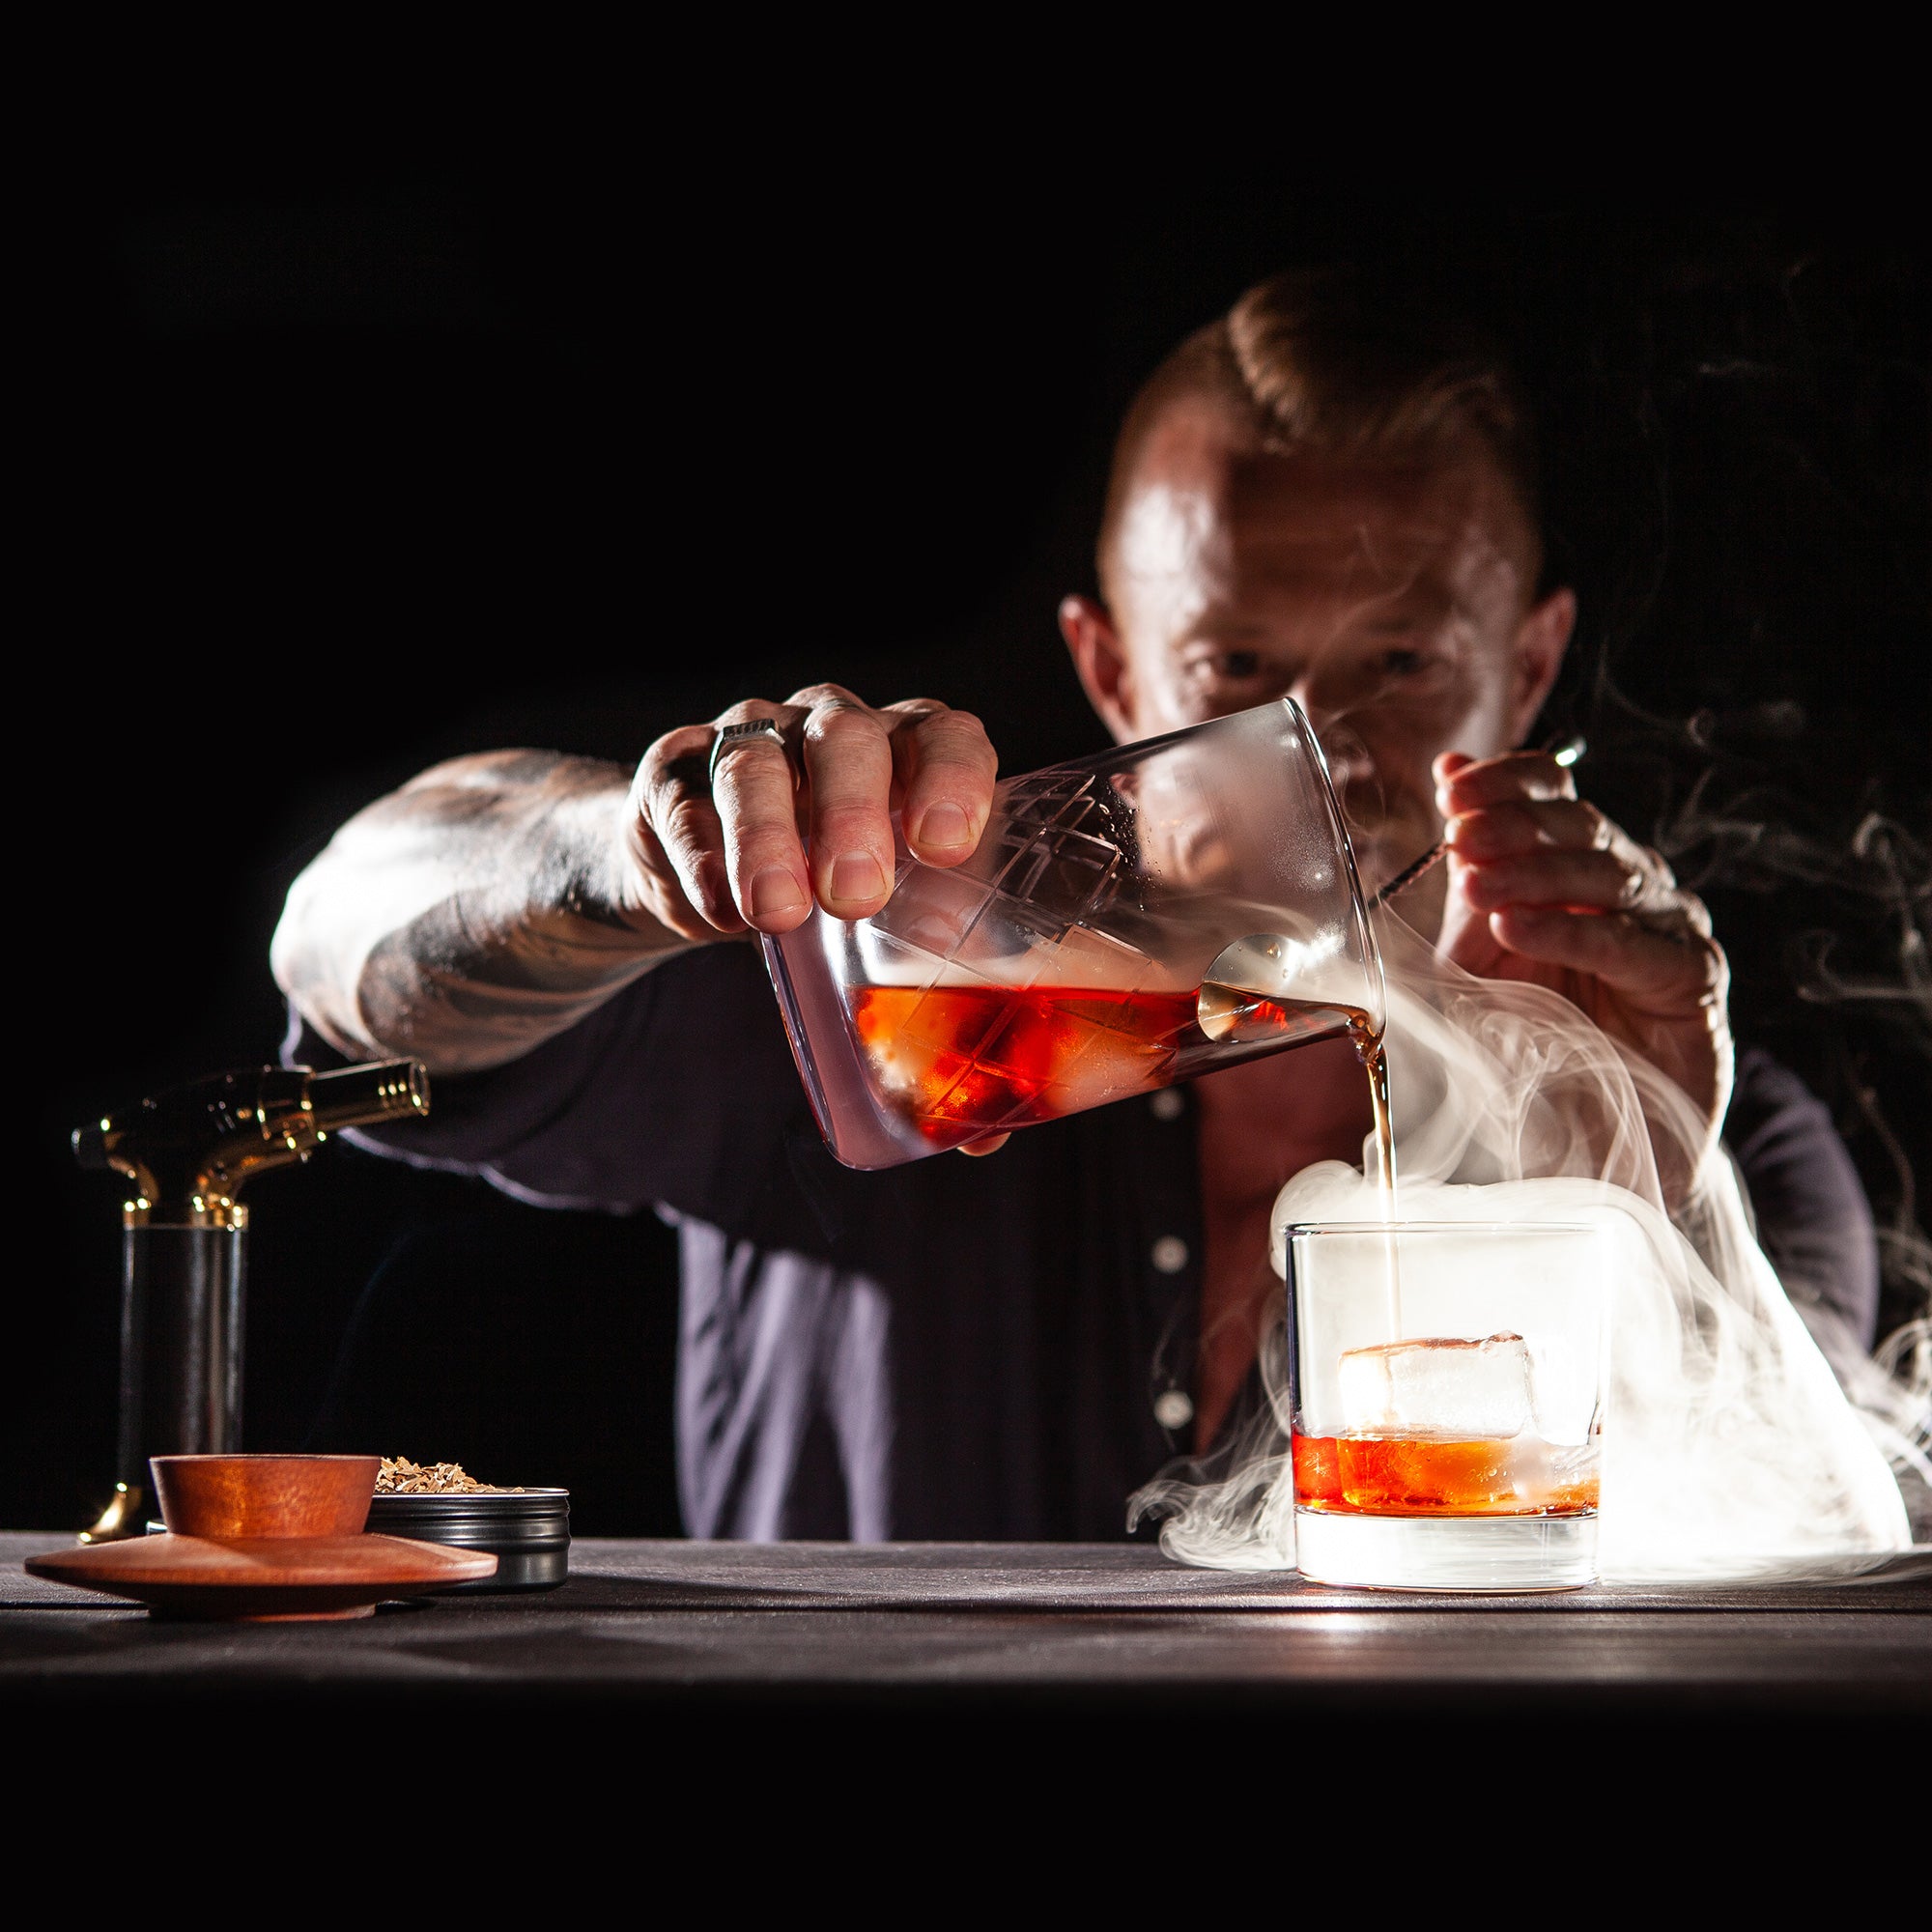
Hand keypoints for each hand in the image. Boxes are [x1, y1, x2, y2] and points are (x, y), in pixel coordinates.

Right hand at [623, 685, 998, 939]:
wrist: (706, 878)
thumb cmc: (826, 886)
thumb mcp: (885, 908)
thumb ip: (928, 943)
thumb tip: (971, 1043)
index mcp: (904, 749)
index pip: (942, 735)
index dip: (952, 778)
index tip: (945, 846)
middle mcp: (828, 728)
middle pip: (845, 738)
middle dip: (853, 813)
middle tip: (855, 895)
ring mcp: (747, 742)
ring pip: (754, 765)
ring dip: (766, 838)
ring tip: (779, 913)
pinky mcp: (674, 777)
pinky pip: (685, 806)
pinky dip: (704, 861)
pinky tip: (720, 911)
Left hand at [1434, 749, 1733, 1157]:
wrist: (1586, 1137)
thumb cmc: (1529, 1038)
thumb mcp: (1475, 951)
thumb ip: (1468, 869)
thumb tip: (1448, 765)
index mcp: (1578, 864)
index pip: (1556, 792)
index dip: (1507, 781)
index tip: (1452, 789)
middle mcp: (1632, 885)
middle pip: (1582, 828)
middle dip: (1513, 827)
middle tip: (1459, 838)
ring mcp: (1668, 926)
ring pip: (1609, 876)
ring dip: (1534, 875)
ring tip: (1475, 888)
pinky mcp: (1693, 978)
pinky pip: (1629, 944)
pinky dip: (1569, 933)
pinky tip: (1517, 927)